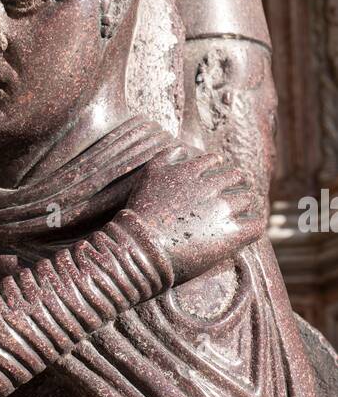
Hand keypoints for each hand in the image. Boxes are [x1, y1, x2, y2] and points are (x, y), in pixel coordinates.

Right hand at [127, 149, 265, 283]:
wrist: (141, 247)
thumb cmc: (140, 213)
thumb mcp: (149, 174)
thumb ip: (167, 156)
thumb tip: (183, 149)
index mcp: (192, 171)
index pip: (215, 161)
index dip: (216, 171)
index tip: (215, 181)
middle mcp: (210, 186)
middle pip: (236, 178)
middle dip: (235, 185)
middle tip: (232, 197)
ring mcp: (222, 210)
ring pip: (247, 199)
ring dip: (243, 205)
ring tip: (239, 215)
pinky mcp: (229, 234)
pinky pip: (256, 225)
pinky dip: (254, 225)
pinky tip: (248, 229)